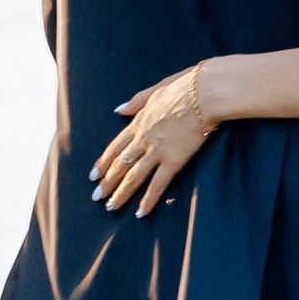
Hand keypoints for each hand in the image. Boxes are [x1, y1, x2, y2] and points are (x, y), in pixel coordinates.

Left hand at [93, 67, 220, 217]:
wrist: (205, 94)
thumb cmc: (186, 87)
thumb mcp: (156, 89)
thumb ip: (136, 102)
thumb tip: (118, 110)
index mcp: (139, 122)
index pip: (115, 147)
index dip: (104, 162)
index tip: (94, 175)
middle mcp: (143, 139)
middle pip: (120, 164)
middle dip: (107, 182)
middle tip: (98, 197)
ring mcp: (157, 151)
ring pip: (134, 177)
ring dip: (121, 194)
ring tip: (112, 207)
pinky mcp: (174, 160)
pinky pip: (158, 185)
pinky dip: (148, 200)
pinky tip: (141, 213)